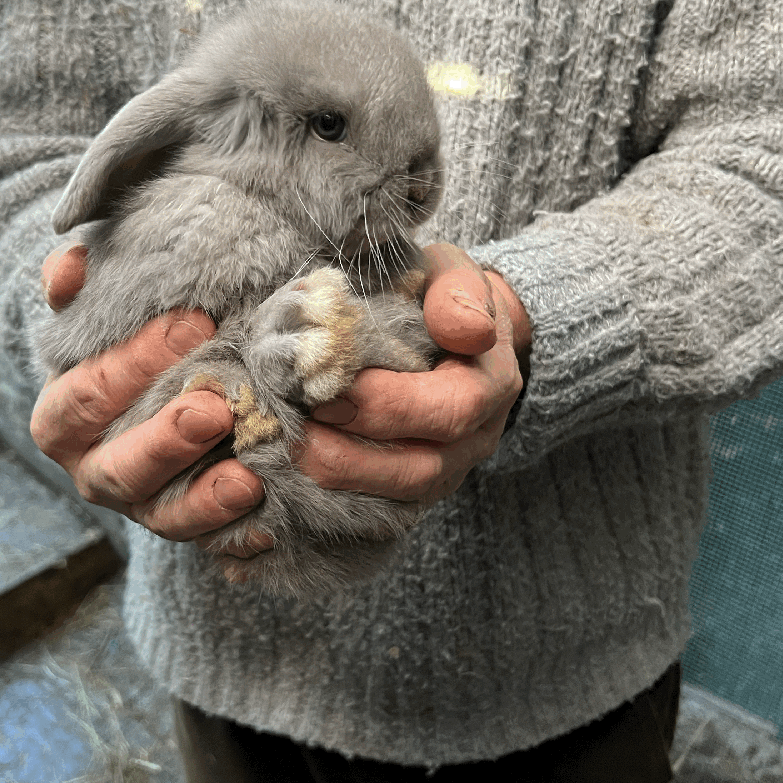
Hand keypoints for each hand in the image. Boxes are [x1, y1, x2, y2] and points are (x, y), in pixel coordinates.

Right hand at [31, 244, 264, 538]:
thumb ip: (76, 283)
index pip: (85, 397)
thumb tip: (75, 263)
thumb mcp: (99, 308)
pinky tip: (270, 521)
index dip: (133, 363)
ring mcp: (142, 506)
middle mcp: (95, 470)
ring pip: (164, 517)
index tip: (194, 324)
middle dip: (165, 441)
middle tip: (214, 410)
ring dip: (205, 501)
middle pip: (118, 468)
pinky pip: (210, 543)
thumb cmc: (130, 338)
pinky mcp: (187, 528)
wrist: (164, 382)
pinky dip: (239, 535)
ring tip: (248, 479)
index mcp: (63, 418)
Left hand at [271, 242, 528, 536]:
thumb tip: (467, 330)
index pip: (450, 408)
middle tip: (295, 427)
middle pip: (422, 468)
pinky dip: (339, 494)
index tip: (328, 384)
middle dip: (351, 453)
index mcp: (492, 383)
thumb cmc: (444, 296)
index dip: (388, 404)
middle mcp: (477, 438)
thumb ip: (459, 294)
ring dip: (339, 478)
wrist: (459, 331)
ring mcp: (449, 469)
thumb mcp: (455, 275)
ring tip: (290, 449)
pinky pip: (382, 507)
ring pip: (399, 497)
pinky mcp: (417, 487)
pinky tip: (298, 471)